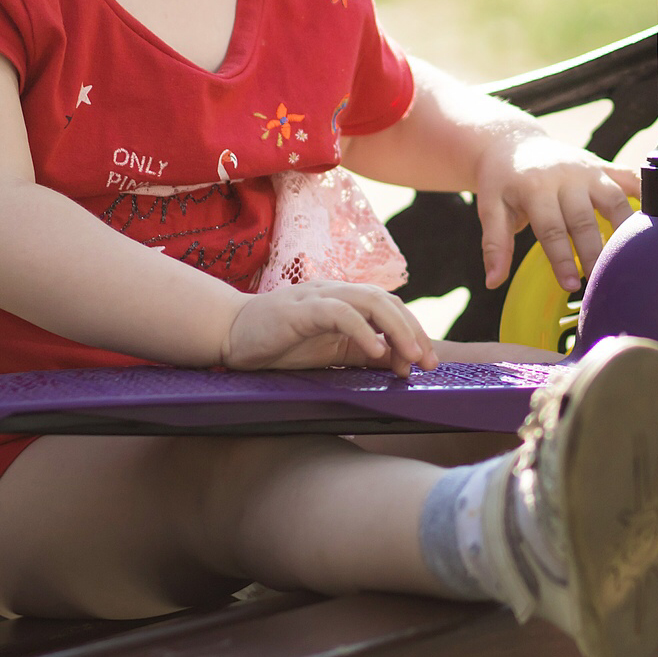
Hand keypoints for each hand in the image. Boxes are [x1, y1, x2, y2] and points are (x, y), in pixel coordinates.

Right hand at [221, 281, 438, 375]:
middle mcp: (335, 292)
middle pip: (387, 301)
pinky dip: (361, 330)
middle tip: (428, 363)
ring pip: (370, 301)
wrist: (229, 334)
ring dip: (396, 329)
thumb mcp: (327, 351)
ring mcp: (318, 297)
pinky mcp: (300, 309)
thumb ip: (358, 352)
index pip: (390, 308)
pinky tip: (373, 351)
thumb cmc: (278, 343)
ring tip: (410, 358)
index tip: (425, 364)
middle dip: (413, 331)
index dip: (412, 332)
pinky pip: (339, 313)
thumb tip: (396, 362)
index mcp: (344, 301)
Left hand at [474, 134, 638, 293]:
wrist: (512, 141)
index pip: (552, 228)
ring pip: (615, 199)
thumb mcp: (490, 208)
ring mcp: (588, 169)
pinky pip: (629, 178)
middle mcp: (566, 176)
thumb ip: (495, 245)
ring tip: (632, 259)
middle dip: (593, 252)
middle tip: (601, 281)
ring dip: (624, 229)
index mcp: (536, 187)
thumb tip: (493, 282)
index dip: (562, 259)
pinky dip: (646, 195)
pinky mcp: (602, 165)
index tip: (571, 285)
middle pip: (585, 219)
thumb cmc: (502, 181)